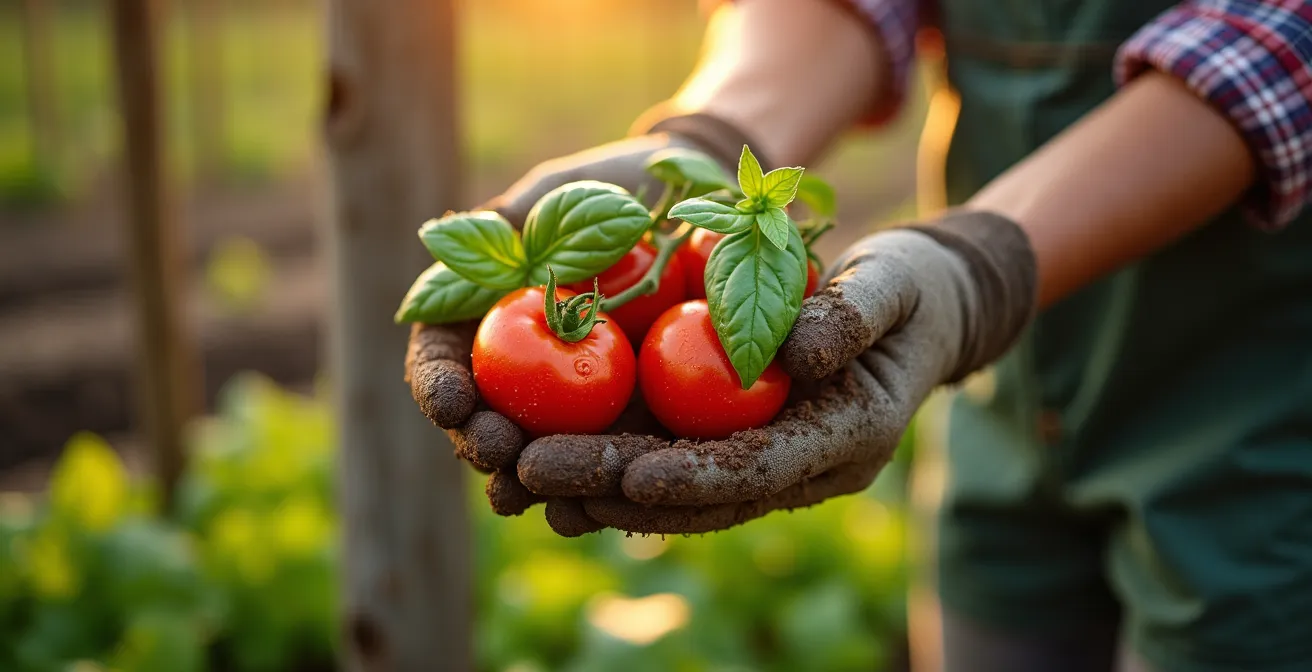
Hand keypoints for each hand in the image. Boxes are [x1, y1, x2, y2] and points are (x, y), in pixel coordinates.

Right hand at [405, 112, 762, 530]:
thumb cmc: (617, 187)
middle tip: (495, 451)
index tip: (452, 402)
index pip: (443, 359)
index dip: (437, 384)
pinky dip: (594, 490)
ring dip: (525, 481)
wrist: (700, 198)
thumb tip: (454, 240)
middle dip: (480, 443)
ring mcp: (577, 405)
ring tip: (521, 493)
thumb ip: (511, 224)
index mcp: (486, 317)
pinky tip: (587, 508)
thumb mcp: (558, 194)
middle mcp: (523, 370)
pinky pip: (612, 465)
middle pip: (483, 421)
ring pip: (539, 456)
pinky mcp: (632, 425)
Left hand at [515, 210, 1036, 534]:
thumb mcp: (894, 285)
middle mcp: (802, 467)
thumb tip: (798, 354)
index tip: (626, 476)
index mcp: (846, 437)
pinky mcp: (740, 441)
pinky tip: (550, 450)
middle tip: (534, 472)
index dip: (693, 477)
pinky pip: (670, 461)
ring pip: (675, 491)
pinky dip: (611, 462)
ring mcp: (769, 460)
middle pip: (699, 494)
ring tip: (520, 474)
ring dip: (597, 488)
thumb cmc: (912, 291)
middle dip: (614, 489)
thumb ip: (853, 315)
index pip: (758, 469)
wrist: (922, 311)